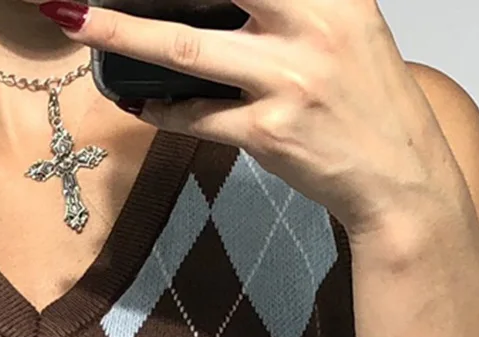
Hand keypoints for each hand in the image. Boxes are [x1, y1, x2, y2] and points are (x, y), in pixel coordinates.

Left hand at [39, 0, 455, 238]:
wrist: (397, 177)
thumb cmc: (369, 102)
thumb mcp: (347, 32)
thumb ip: (293, 12)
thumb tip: (226, 5)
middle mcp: (310, 29)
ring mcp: (285, 83)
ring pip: (185, 51)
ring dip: (124, 37)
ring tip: (81, 25)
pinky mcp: (266, 133)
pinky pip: (196, 118)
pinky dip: (162, 111)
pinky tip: (141, 104)